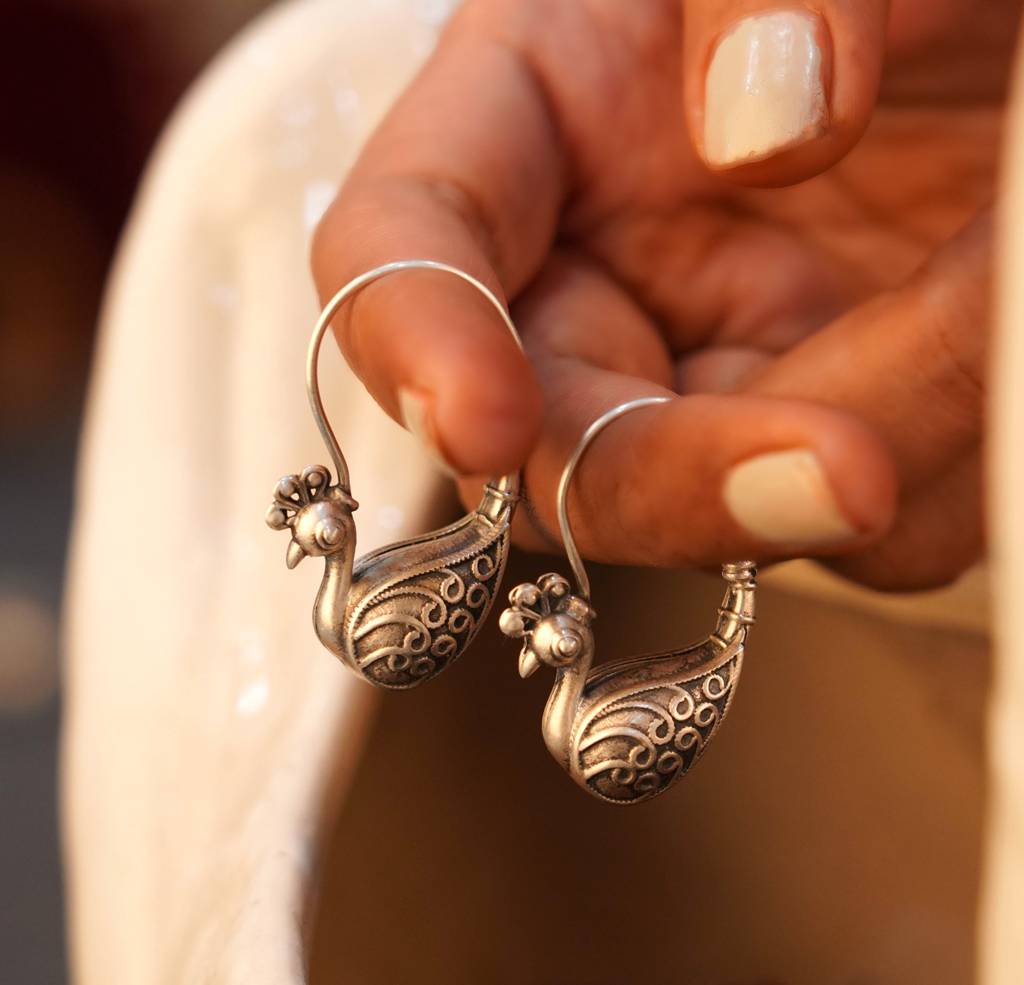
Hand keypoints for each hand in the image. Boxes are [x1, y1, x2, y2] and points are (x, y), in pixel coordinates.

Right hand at [313, 0, 1013, 589]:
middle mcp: (603, 272)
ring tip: (990, 271)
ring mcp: (710, 369)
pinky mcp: (818, 429)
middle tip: (846, 475)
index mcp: (536, 120)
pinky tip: (992, 324)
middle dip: (678, 482)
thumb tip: (766, 128)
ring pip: (727, 506)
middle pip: (552, 448)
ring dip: (885, 424)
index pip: (401, 242)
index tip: (476, 421)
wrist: (996, 43)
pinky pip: (859, 515)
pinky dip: (948, 441)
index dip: (412, 340)